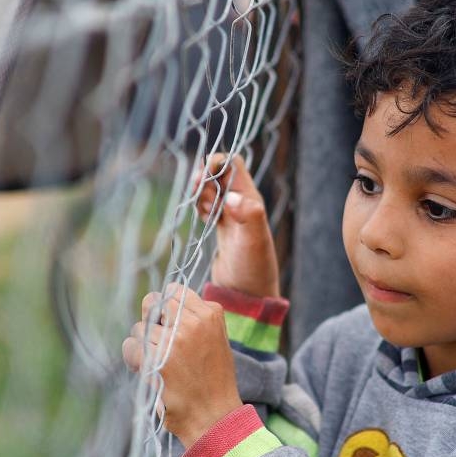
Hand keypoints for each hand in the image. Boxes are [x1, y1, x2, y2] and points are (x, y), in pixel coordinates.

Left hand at [123, 283, 242, 445]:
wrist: (215, 416)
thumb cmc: (214, 381)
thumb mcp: (216, 340)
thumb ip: (196, 318)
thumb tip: (165, 303)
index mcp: (211, 314)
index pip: (175, 290)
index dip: (166, 305)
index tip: (167, 322)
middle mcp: (193, 322)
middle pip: (153, 302)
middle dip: (150, 319)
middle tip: (157, 339)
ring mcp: (175, 340)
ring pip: (140, 327)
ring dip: (142, 344)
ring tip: (156, 362)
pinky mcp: (158, 359)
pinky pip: (131, 346)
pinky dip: (133, 359)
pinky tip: (145, 370)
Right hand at [195, 154, 279, 297]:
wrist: (247, 293)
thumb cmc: (254, 268)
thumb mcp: (253, 241)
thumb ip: (248, 216)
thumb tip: (231, 197)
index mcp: (250, 199)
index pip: (233, 164)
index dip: (216, 163)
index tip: (203, 176)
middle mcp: (242, 202)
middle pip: (218, 174)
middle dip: (205, 179)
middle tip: (201, 198)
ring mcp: (231, 214)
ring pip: (211, 190)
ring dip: (202, 195)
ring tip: (207, 214)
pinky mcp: (221, 227)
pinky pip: (208, 206)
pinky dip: (201, 207)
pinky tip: (205, 220)